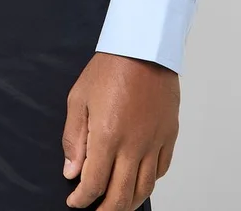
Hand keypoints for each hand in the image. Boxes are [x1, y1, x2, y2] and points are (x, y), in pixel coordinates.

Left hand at [62, 51, 179, 208]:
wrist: (143, 47)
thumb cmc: (109, 67)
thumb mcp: (79, 98)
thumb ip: (73, 138)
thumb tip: (71, 171)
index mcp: (107, 135)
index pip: (94, 183)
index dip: (82, 199)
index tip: (74, 201)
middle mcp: (133, 145)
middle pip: (121, 195)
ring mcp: (154, 142)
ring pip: (144, 188)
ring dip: (129, 203)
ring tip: (116, 205)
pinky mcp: (169, 135)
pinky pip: (161, 170)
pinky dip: (149, 182)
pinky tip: (138, 181)